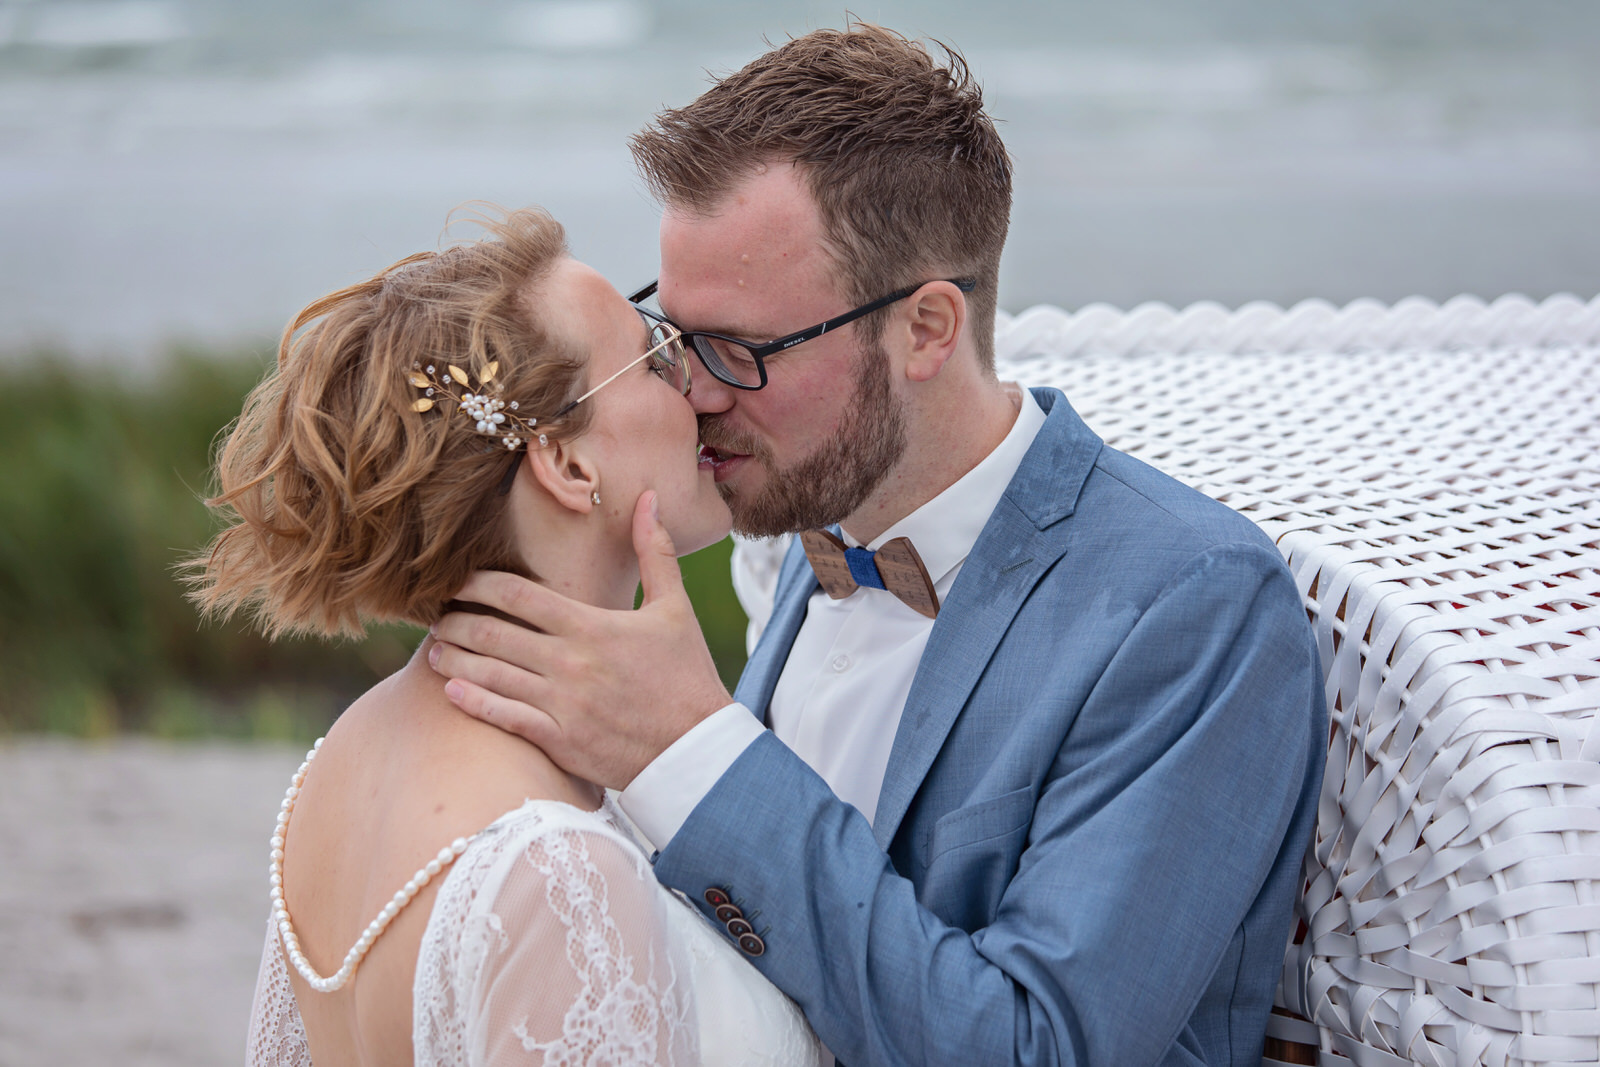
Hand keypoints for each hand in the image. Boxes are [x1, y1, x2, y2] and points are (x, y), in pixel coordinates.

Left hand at [427, 492, 732, 788]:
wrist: (696, 749)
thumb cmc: (686, 676)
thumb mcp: (675, 609)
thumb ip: (656, 552)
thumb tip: (649, 499)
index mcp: (591, 626)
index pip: (517, 594)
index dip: (477, 584)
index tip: (456, 581)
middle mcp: (569, 662)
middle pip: (491, 633)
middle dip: (454, 622)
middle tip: (434, 616)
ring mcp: (561, 703)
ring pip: (489, 675)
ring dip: (453, 660)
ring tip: (434, 651)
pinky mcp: (559, 740)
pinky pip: (504, 717)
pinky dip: (473, 702)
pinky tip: (451, 691)